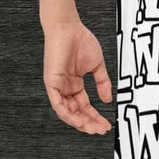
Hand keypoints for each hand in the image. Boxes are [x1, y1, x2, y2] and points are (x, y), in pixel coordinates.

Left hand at [42, 19, 113, 133]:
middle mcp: (65, 87)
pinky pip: (57, 103)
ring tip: (92, 128)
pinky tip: (77, 121)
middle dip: (89, 122)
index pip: (84, 106)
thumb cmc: (80, 41)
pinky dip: (67, 114)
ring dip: (79, 122)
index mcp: (74, 83)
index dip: (95, 116)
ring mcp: (57, 86)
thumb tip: (108, 100)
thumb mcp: (97, 66)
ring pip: (66, 112)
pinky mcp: (51, 82)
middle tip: (100, 130)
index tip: (106, 124)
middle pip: (76, 112)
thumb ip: (102, 83)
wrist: (68, 27)